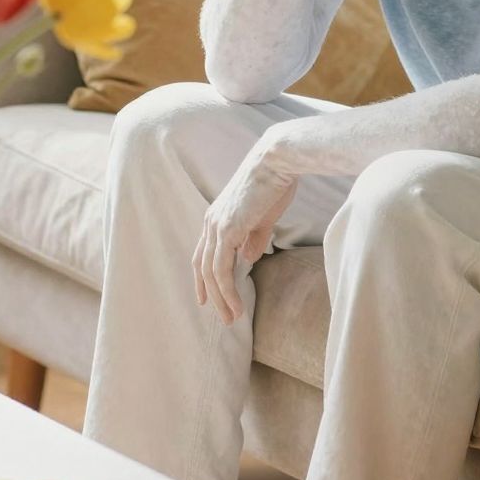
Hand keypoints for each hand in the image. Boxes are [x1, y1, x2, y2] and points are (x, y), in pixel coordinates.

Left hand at [192, 136, 297, 323]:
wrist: (277, 161)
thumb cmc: (274, 184)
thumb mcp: (263, 218)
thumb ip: (253, 239)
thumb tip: (248, 259)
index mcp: (217, 217)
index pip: (203, 254)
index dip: (203, 278)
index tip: (206, 299)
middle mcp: (211, 222)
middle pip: (203, 267)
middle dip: (212, 295)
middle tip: (225, 317)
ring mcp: (216, 226)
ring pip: (210, 273)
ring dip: (221, 299)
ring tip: (233, 317)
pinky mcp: (226, 229)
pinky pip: (221, 269)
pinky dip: (227, 290)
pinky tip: (237, 304)